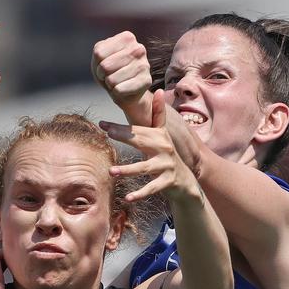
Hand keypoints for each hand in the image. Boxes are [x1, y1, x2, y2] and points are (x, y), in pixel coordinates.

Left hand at [92, 31, 152, 124]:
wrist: (126, 89)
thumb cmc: (111, 71)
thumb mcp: (99, 58)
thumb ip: (100, 55)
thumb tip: (108, 68)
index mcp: (127, 38)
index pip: (99, 54)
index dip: (97, 64)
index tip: (105, 65)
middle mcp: (138, 48)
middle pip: (105, 66)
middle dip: (103, 75)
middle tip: (111, 75)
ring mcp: (144, 65)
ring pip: (112, 80)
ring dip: (110, 85)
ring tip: (117, 82)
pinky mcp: (146, 81)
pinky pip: (119, 90)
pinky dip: (117, 93)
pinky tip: (124, 89)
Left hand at [100, 90, 202, 207]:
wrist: (185, 180)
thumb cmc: (167, 155)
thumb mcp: (163, 135)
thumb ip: (158, 115)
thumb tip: (158, 90)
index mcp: (159, 136)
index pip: (137, 130)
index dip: (120, 127)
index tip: (102, 125)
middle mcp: (164, 149)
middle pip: (141, 142)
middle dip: (124, 137)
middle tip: (107, 135)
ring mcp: (166, 166)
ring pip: (145, 168)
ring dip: (128, 170)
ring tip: (111, 172)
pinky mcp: (168, 182)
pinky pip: (151, 188)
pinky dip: (140, 194)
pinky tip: (127, 198)